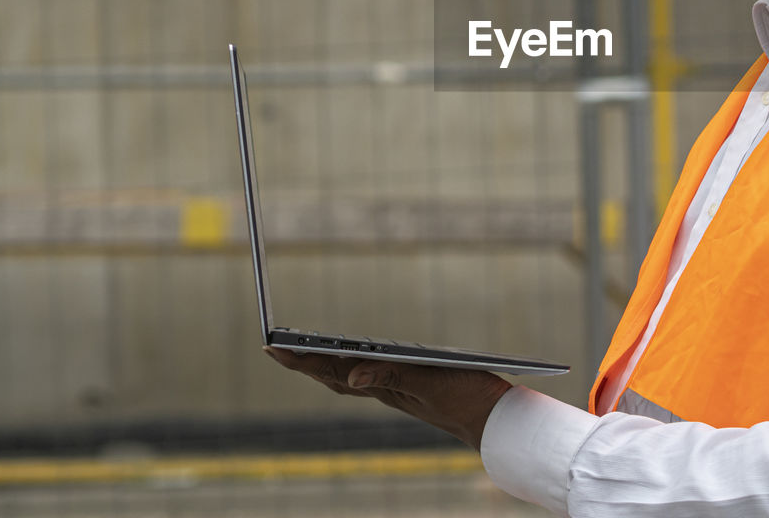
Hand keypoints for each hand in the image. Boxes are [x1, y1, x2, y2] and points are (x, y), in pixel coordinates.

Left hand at [265, 347, 512, 449]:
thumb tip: (350, 374)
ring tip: (302, 353)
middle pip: (335, 376)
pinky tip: (351, 364)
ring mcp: (398, 392)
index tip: (273, 347)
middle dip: (304, 363)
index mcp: (386, 387)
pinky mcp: (412, 389)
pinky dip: (352, 369)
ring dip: (324, 366)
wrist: (495, 421)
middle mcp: (387, 390)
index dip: (302, 361)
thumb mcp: (431, 382)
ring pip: (350, 379)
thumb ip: (393, 375)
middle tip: (275, 347)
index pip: (334, 372)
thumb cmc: (468, 399)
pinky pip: (371, 379)